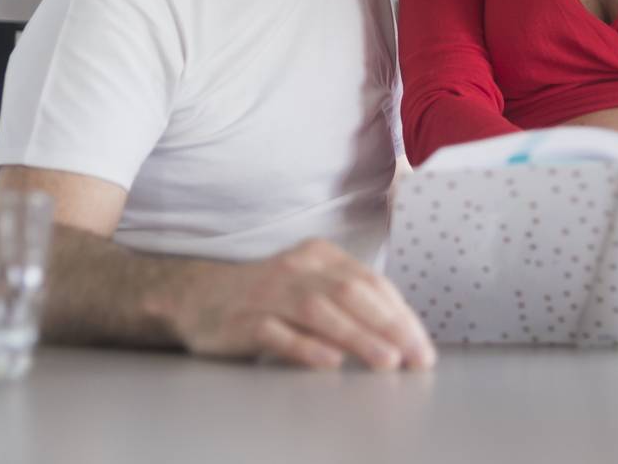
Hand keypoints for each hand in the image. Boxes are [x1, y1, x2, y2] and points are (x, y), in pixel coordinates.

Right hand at [163, 238, 436, 370]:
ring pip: (319, 311)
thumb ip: (348, 300)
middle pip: (350, 293)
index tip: (423, 347)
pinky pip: (277, 333)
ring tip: (386, 361)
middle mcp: (296, 269)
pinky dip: (306, 347)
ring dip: (357, 337)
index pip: (369, 283)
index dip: (400, 315)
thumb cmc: (264, 295)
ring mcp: (267, 294)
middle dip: (389, 326)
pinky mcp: (242, 321)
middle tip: (416, 357)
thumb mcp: (309, 282)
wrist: (194, 295)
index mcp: (319, 256)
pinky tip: (330, 362)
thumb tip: (400, 333)